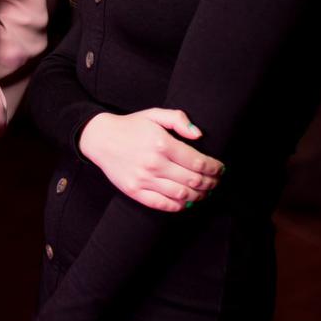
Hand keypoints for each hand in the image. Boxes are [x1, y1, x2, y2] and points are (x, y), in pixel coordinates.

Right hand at [78, 109, 221, 211]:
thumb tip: (199, 135)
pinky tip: (186, 201)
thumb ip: (178, 119)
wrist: (100, 138)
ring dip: (199, 196)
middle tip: (216, 181)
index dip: (215, 168)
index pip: (199, 162)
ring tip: (204, 192)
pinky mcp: (134, 191)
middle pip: (194, 180)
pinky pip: (163, 204)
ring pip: (182, 195)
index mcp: (161, 144)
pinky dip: (179, 206)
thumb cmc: (130, 126)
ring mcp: (143, 180)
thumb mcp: (154, 115)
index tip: (220, 168)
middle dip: (211, 183)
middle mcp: (154, 164)